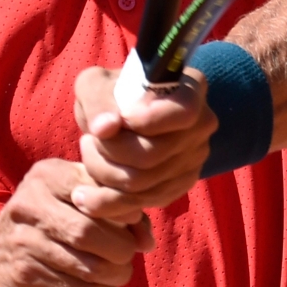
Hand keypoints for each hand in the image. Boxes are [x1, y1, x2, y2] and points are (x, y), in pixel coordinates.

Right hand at [0, 158, 154, 286]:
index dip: (124, 212)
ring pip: (87, 263)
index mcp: (47, 175)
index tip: (132, 226)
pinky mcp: (25, 274)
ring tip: (120, 275)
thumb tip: (146, 240)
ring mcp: (24, 239)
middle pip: (91, 230)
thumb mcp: (74, 207)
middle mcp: (30, 202)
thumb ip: (115, 213)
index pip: (97, 189)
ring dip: (115, 275)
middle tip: (128, 257)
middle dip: (121, 249)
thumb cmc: (49, 230)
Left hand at [70, 65, 217, 221]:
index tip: (115, 120)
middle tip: (86, 140)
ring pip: (142, 184)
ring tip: (87, 155)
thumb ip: (98, 100)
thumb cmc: (109, 93)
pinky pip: (141, 203)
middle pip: (153, 154)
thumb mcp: (96, 83)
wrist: (119, 116)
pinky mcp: (179, 186)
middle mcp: (201, 126)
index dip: (145, 121)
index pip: (182, 112)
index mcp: (190, 89)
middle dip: (108, 151)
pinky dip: (108, 202)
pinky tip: (85, 195)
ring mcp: (194, 159)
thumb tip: (104, 128)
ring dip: (102, 174)